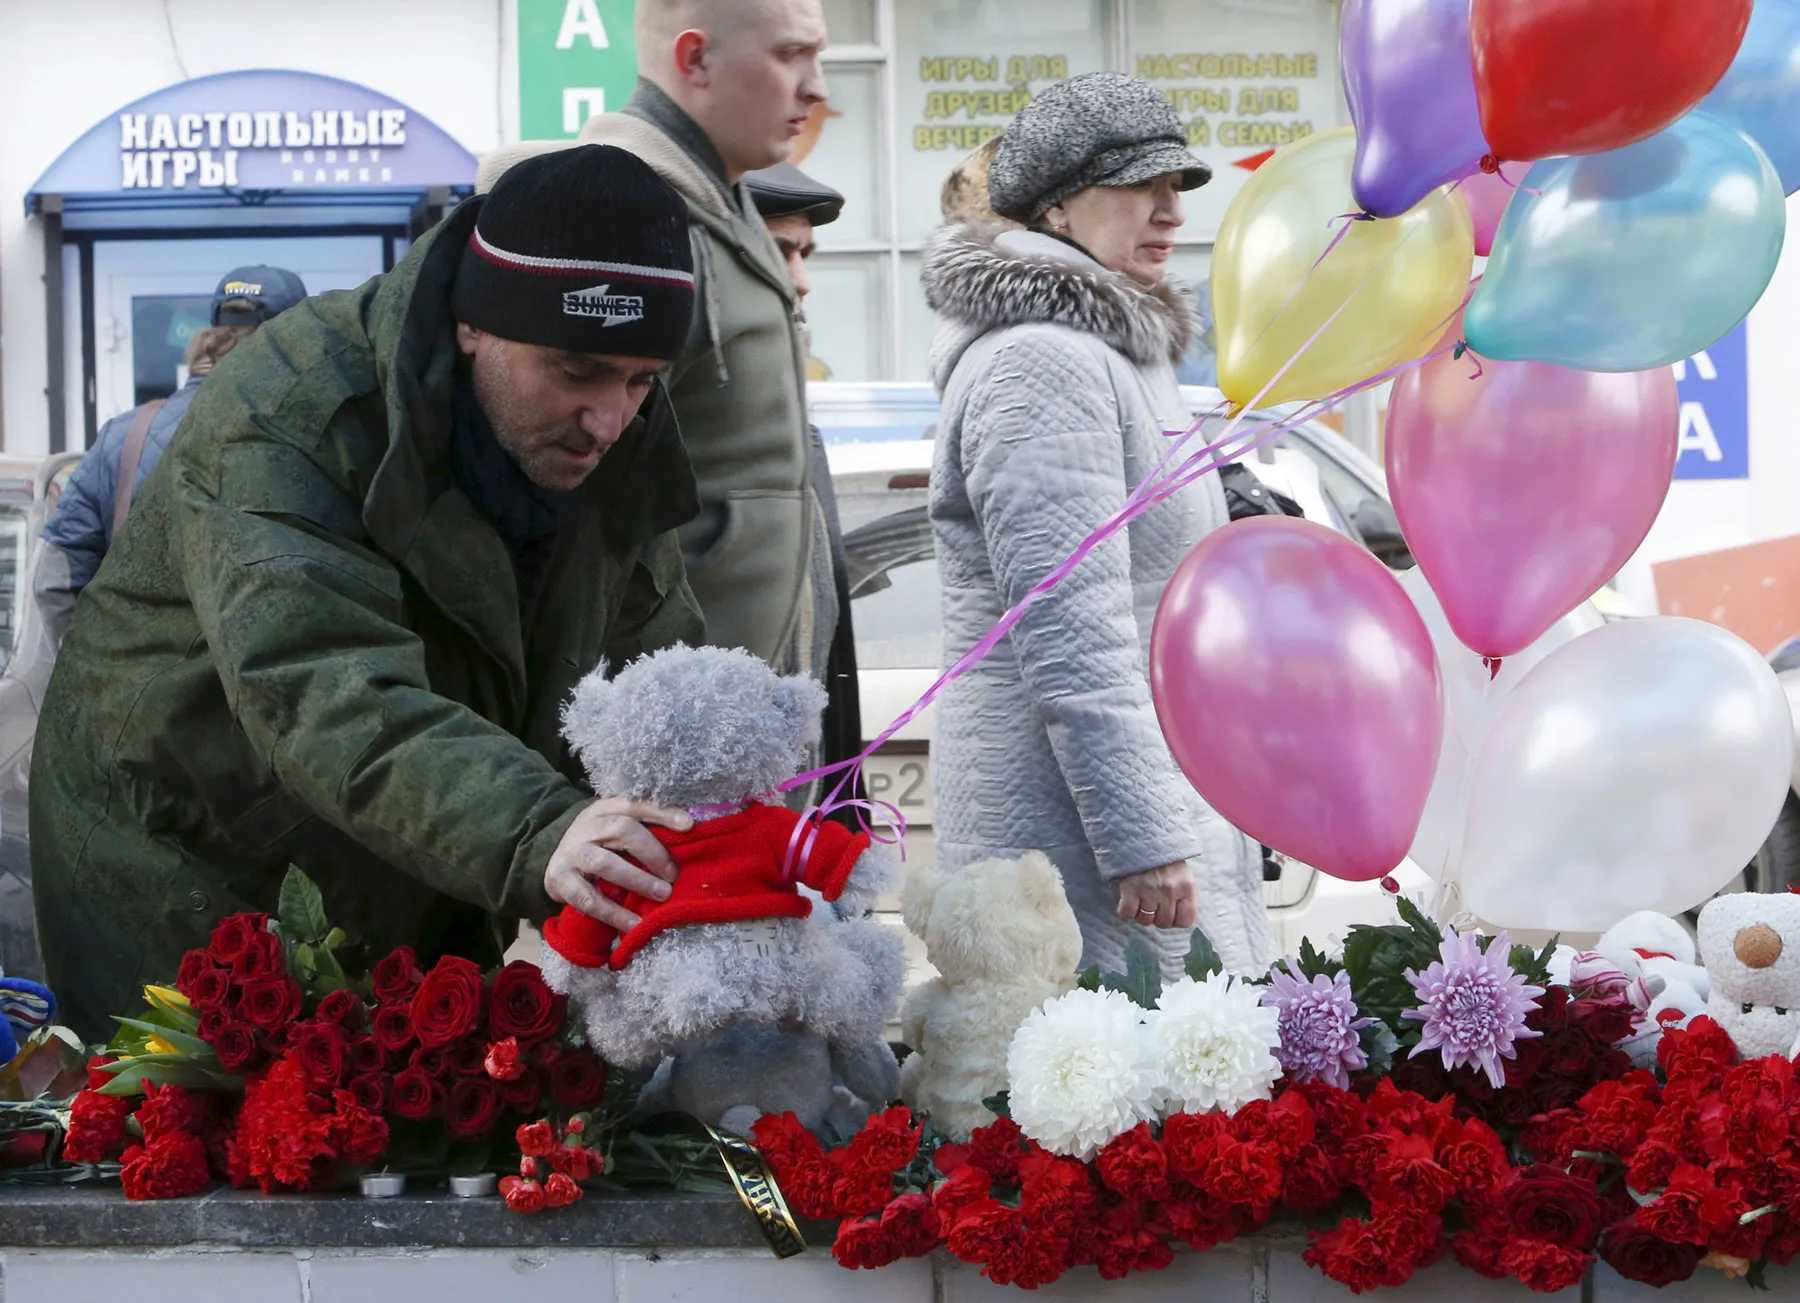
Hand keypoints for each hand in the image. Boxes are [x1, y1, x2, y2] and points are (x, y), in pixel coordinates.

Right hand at [544, 798, 693, 930]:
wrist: (556, 863)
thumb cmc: (601, 846)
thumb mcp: (619, 830)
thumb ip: (647, 830)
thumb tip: (690, 834)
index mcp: (606, 809)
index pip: (636, 805)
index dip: (663, 813)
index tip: (688, 826)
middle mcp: (587, 826)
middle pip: (621, 830)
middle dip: (653, 852)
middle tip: (674, 874)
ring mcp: (571, 852)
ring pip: (604, 863)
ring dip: (636, 880)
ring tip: (662, 895)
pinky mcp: (559, 880)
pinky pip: (588, 898)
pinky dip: (613, 913)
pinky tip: (634, 923)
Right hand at [1115, 860, 1197, 930]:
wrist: (1139, 833)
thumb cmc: (1161, 854)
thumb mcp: (1181, 871)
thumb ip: (1182, 892)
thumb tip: (1177, 916)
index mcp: (1186, 886)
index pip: (1186, 920)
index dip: (1175, 920)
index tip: (1169, 912)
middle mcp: (1170, 890)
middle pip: (1164, 923)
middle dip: (1156, 917)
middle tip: (1151, 903)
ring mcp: (1150, 890)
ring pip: (1145, 920)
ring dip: (1140, 913)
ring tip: (1139, 899)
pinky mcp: (1131, 888)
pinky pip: (1127, 913)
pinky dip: (1125, 910)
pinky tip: (1127, 899)